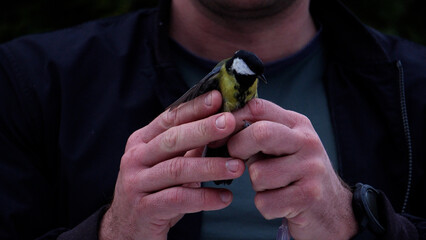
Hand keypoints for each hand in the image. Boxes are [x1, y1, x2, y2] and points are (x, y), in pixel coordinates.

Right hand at [99, 90, 244, 239]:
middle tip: (230, 123)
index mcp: (142, 141)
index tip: (218, 98)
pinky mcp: (143, 209)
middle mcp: (135, 158)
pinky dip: (204, 198)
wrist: (125, 228)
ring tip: (237, 167)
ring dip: (210, 167)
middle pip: (172, 140)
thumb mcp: (165, 164)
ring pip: (176, 169)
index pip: (169, 119)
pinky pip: (177, 200)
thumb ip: (187, 147)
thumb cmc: (153, 190)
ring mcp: (136, 183)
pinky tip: (224, 198)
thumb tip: (221, 125)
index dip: (194, 108)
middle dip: (203, 129)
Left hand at [228, 98, 357, 239]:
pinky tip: (281, 203)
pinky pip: (265, 202)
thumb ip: (258, 132)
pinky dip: (266, 206)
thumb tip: (218, 129)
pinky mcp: (309, 196)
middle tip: (238, 161)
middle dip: (239, 148)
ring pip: (258, 174)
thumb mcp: (284, 145)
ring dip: (257, 186)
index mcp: (297, 124)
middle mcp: (307, 141)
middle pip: (260, 133)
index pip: (257, 107)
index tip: (219, 137)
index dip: (231, 120)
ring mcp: (311, 168)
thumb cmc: (296, 173)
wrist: (333, 208)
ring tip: (273, 186)